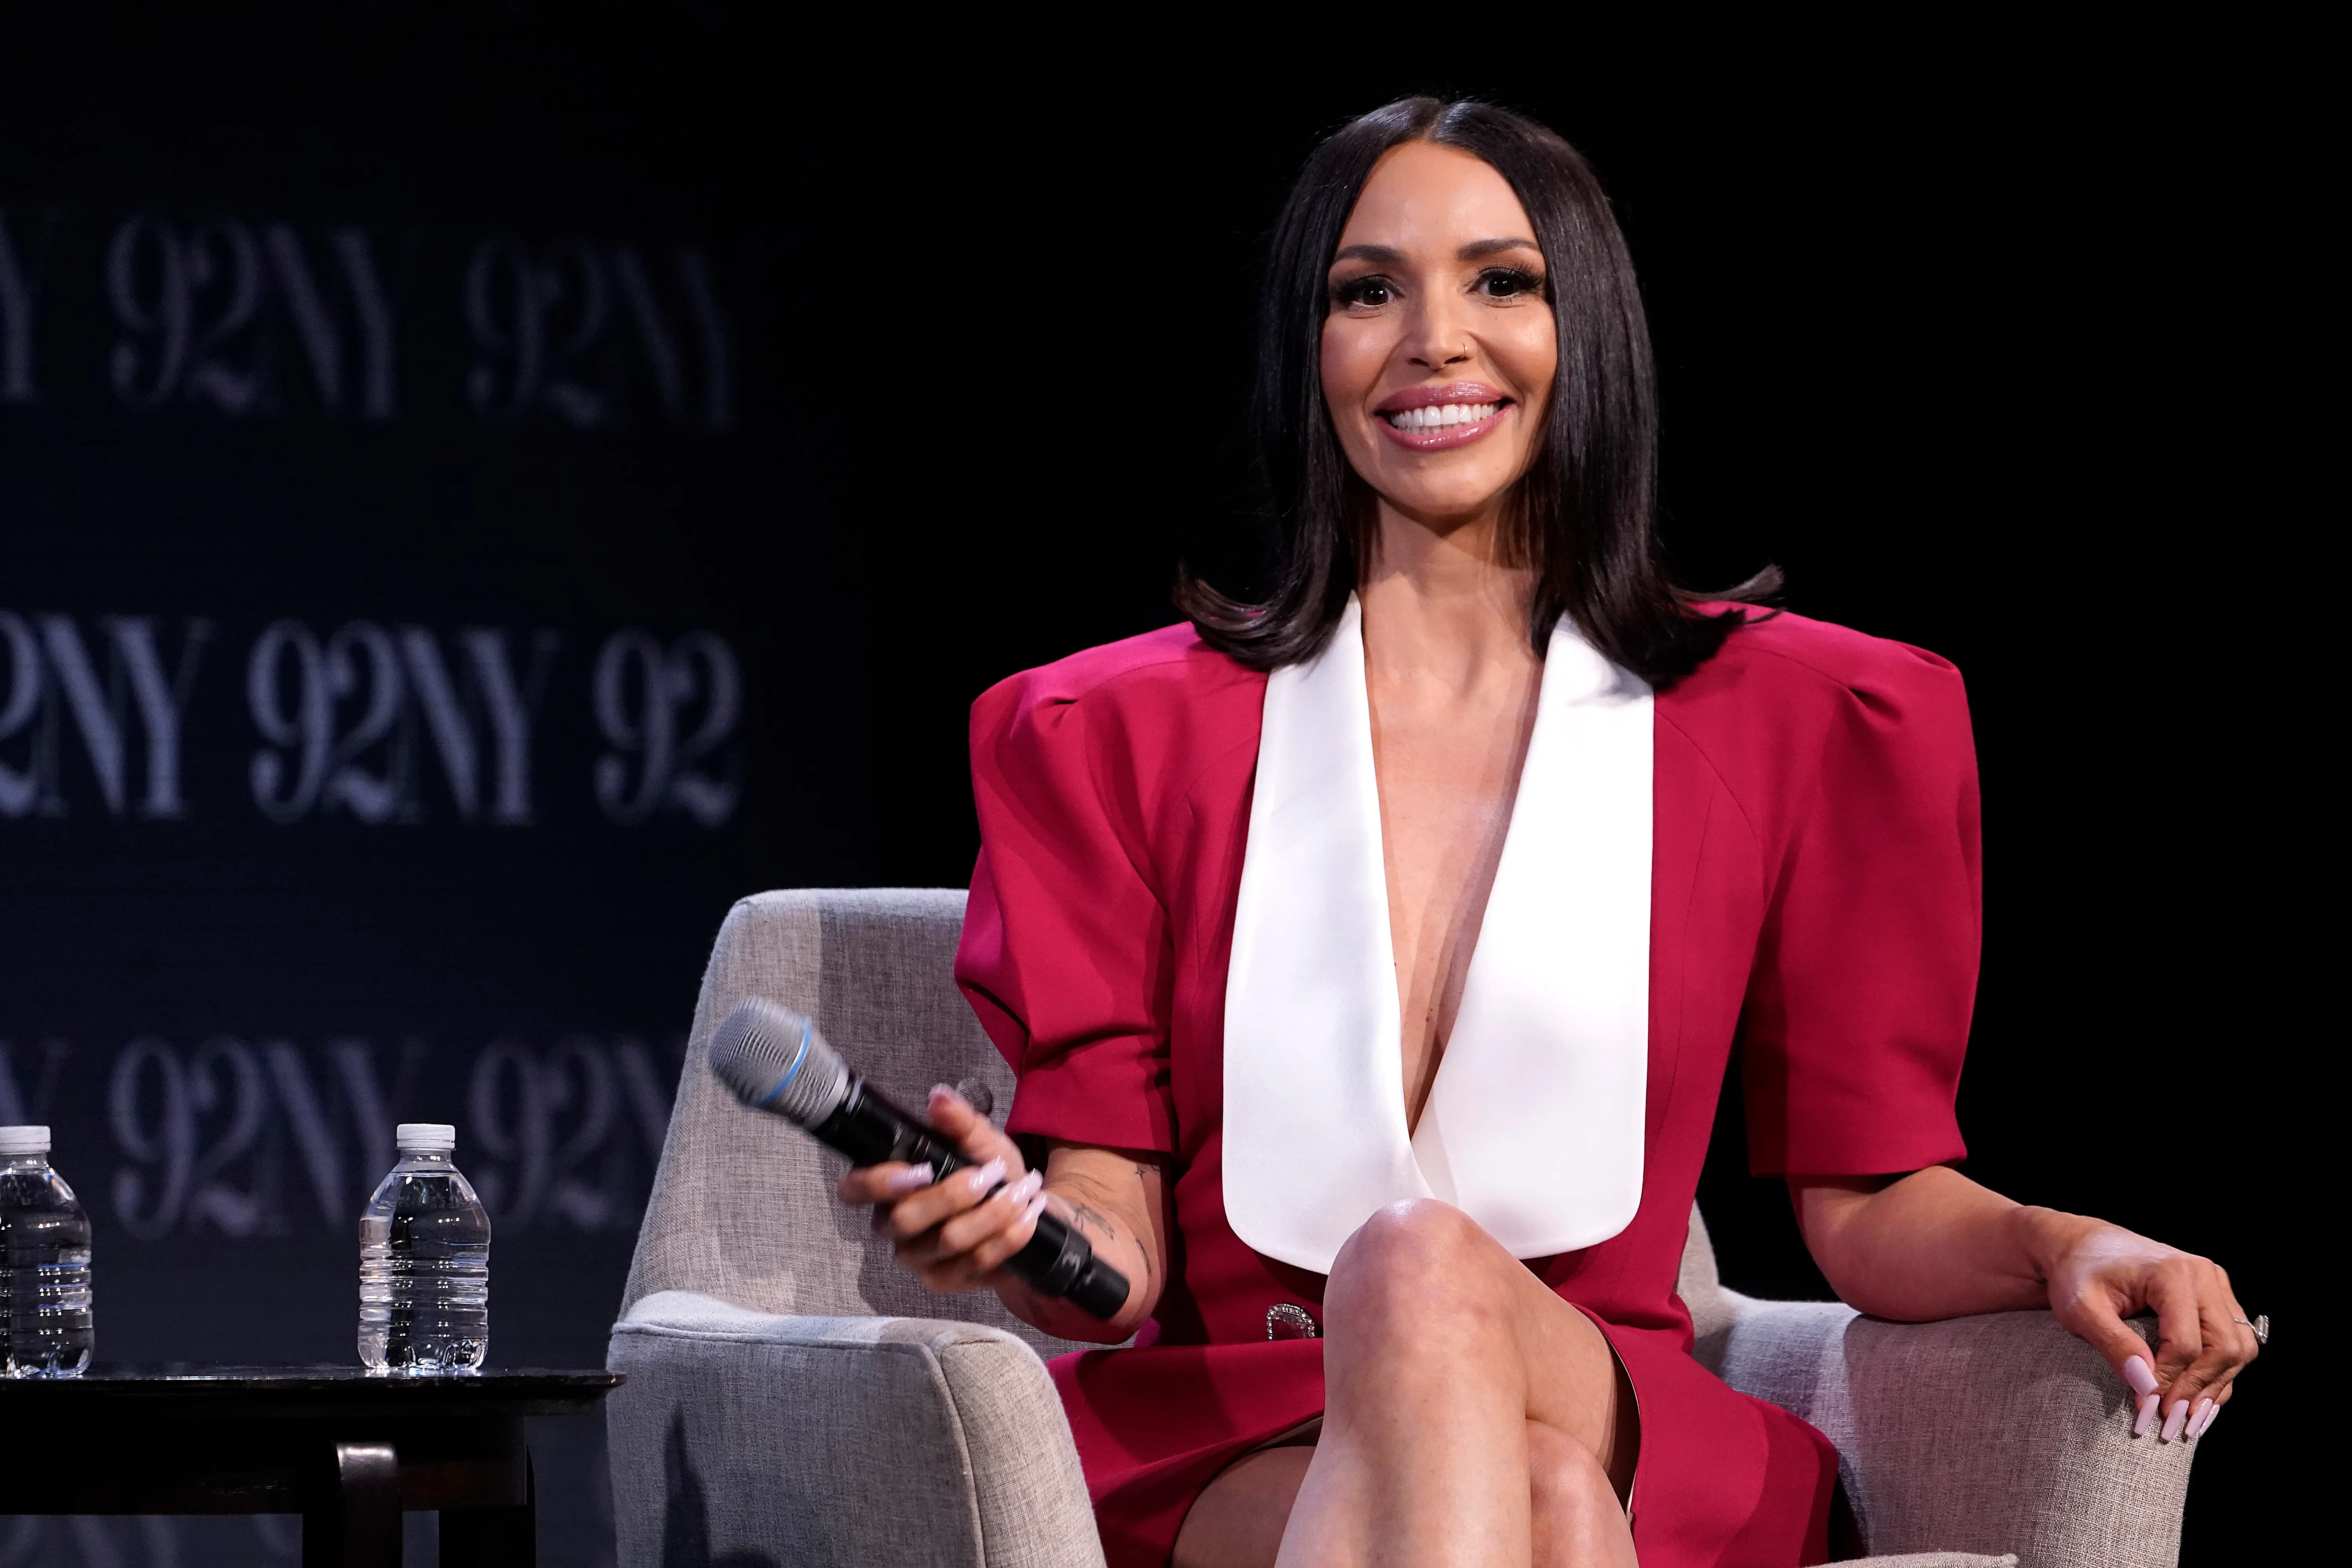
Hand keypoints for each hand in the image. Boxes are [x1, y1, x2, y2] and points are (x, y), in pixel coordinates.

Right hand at [832, 1085, 1047, 1294]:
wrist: (1025, 1207)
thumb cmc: (990, 1168)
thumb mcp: (980, 1139)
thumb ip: (959, 1121)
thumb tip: (939, 1098)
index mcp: (888, 1185)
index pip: (853, 1190)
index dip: (878, 1183)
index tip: (923, 1169)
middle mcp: (893, 1225)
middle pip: (904, 1219)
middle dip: (954, 1195)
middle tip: (994, 1173)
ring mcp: (917, 1258)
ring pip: (945, 1242)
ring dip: (991, 1214)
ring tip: (1024, 1191)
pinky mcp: (944, 1281)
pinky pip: (973, 1264)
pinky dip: (1006, 1239)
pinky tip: (1028, 1218)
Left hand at [2036, 1213, 2258, 1441]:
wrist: (2082, 1247)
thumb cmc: (2077, 1274)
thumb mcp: (2080, 1308)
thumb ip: (2113, 1344)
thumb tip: (2146, 1386)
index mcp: (2173, 1272)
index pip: (2186, 1344)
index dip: (2169, 1383)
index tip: (2145, 1410)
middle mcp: (2204, 1274)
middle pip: (2223, 1348)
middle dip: (2198, 1391)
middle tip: (2171, 1425)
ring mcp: (2216, 1285)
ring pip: (2238, 1349)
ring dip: (2215, 1388)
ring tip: (2188, 1422)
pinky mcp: (2217, 1298)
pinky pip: (2234, 1344)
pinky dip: (2219, 1375)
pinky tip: (2200, 1402)